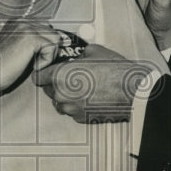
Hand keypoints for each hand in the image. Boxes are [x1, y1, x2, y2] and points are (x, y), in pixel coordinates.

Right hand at [0, 19, 62, 89]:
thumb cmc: (1, 69)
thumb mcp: (18, 50)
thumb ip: (32, 43)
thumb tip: (54, 44)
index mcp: (17, 23)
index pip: (45, 29)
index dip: (45, 47)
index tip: (35, 60)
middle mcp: (22, 21)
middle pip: (52, 33)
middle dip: (49, 50)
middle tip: (35, 63)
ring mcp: (26, 28)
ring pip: (55, 39)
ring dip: (48, 55)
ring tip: (33, 64)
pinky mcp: (30, 38)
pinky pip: (52, 49)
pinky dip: (45, 62)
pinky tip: (32, 66)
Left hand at [33, 44, 150, 123]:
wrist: (133, 92)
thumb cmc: (116, 71)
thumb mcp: (94, 51)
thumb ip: (78, 55)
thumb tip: (76, 55)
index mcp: (60, 75)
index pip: (37, 77)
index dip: (43, 72)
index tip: (47, 70)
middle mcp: (62, 94)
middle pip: (48, 90)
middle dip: (55, 83)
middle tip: (70, 76)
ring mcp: (71, 109)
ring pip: (60, 102)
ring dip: (66, 95)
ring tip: (83, 86)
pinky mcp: (81, 119)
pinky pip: (72, 110)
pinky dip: (77, 104)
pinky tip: (90, 96)